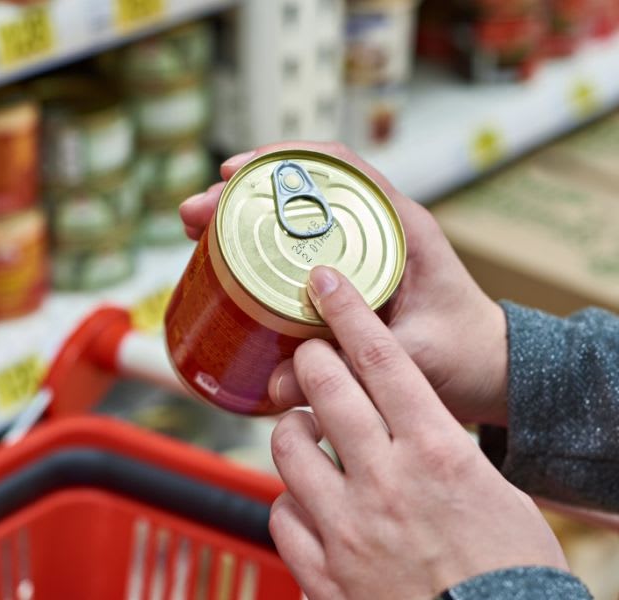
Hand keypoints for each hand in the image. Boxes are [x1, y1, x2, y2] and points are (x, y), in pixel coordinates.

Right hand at [181, 142, 507, 425]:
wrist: (490, 369)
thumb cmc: (465, 355)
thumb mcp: (412, 361)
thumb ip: (352, 370)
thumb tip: (276, 385)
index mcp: (401, 227)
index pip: (337, 168)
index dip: (279, 161)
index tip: (233, 174)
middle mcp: (378, 227)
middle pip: (301, 190)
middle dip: (241, 196)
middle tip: (194, 216)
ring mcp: (362, 248)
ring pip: (294, 218)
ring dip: (244, 220)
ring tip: (199, 235)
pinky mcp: (350, 275)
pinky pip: (299, 250)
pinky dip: (261, 251)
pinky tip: (231, 266)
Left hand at [268, 266, 566, 598]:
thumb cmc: (508, 572)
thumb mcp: (492, 492)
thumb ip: (440, 450)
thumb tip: (409, 422)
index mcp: (437, 453)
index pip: (383, 360)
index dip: (349, 312)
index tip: (326, 282)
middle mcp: (385, 482)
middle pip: (326, 386)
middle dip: (311, 356)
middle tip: (310, 350)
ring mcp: (347, 528)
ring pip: (287, 446)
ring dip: (293, 428)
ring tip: (305, 430)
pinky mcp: (322, 573)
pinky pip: (280, 513)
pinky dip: (290, 499)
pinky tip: (306, 500)